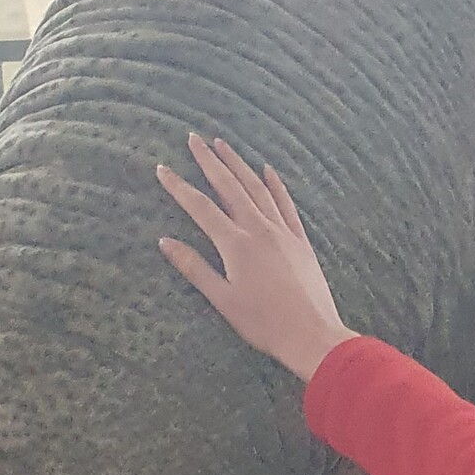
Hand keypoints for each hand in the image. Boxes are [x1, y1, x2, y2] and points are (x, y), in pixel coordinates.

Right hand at [158, 135, 353, 382]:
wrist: (312, 335)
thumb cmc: (264, 324)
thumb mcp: (222, 300)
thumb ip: (194, 268)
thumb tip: (165, 242)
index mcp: (236, 245)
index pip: (200, 208)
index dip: (179, 187)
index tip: (162, 168)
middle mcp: (259, 230)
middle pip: (229, 187)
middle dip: (209, 161)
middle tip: (193, 139)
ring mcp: (282, 232)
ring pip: (257, 188)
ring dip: (238, 164)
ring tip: (223, 145)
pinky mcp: (300, 240)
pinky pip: (285, 204)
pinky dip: (275, 184)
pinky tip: (267, 169)